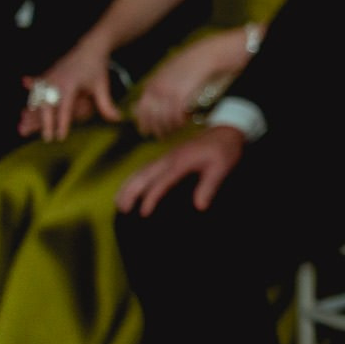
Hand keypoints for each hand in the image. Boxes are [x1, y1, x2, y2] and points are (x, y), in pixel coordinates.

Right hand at [22, 38, 119, 141]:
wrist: (91, 46)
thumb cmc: (97, 67)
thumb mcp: (102, 86)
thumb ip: (106, 105)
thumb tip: (118, 119)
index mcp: (70, 86)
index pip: (64, 110)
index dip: (62, 125)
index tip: (60, 137)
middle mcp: (56, 82)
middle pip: (46, 107)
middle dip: (45, 124)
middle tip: (48, 138)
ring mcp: (48, 77)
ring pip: (36, 99)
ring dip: (32, 113)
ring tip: (25, 127)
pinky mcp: (45, 75)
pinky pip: (35, 86)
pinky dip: (30, 91)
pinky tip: (25, 96)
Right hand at [117, 125, 245, 214]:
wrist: (226, 130)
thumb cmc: (225, 149)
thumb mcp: (222, 168)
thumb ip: (209, 187)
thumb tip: (200, 207)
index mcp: (181, 162)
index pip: (161, 182)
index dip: (151, 198)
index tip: (143, 213)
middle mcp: (169, 158)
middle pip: (143, 175)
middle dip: (130, 192)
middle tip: (121, 210)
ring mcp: (166, 156)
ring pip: (141, 171)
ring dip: (128, 185)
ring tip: (118, 202)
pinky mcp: (167, 156)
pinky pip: (145, 167)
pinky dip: (134, 178)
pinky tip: (130, 187)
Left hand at [133, 36, 234, 138]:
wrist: (209, 54)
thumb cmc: (193, 62)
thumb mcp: (170, 71)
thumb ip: (160, 84)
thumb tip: (153, 100)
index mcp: (152, 83)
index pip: (139, 110)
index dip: (143, 123)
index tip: (147, 131)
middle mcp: (157, 89)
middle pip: (150, 117)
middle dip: (155, 129)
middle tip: (162, 136)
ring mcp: (168, 93)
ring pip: (163, 118)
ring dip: (169, 127)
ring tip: (176, 129)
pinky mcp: (181, 96)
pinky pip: (176, 115)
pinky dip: (180, 121)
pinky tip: (185, 121)